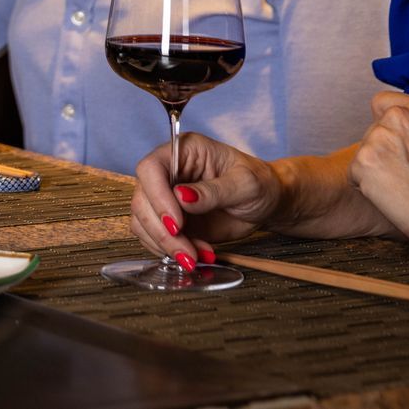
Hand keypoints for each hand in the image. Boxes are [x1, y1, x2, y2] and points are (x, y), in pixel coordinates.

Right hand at [129, 131, 285, 265]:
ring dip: (165, 244)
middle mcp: (169, 172)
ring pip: (143, 221)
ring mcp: (166, 198)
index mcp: (184, 151)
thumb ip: (214, 191)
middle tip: (188, 253)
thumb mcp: (245, 184)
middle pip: (142, 199)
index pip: (151, 167)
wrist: (266, 204)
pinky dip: (169, 251)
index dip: (157, 196)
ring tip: (196, 256)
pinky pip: (153, 237)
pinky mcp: (170, 221)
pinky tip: (197, 254)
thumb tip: (182, 197)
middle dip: (162, 231)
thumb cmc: (260, 184)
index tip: (177, 223)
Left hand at [348, 91, 408, 250]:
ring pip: (363, 154)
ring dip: (375, 170)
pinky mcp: (363, 161)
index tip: (399, 144)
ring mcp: (378, 137)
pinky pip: (354, 175)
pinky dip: (367, 188)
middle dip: (383, 153)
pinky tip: (392, 196)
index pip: (382, 103)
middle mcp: (396, 116)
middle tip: (408, 176)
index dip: (385, 125)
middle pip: (371, 133)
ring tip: (403, 187)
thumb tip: (400, 134)